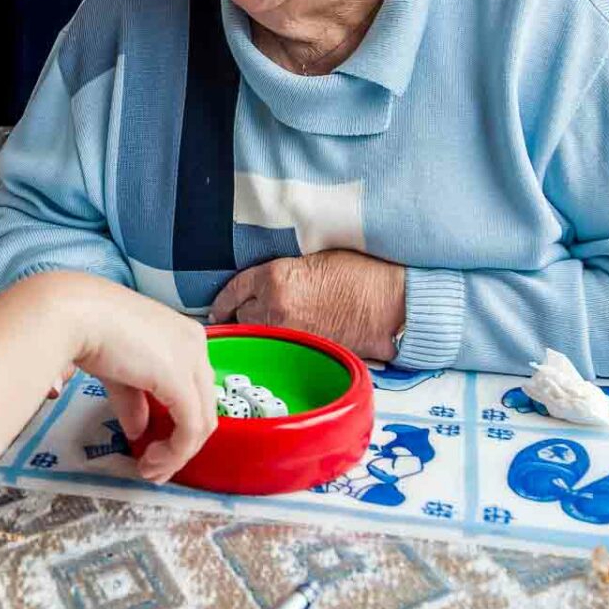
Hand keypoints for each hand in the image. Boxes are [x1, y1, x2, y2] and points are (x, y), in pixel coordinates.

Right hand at [35, 273, 216, 482]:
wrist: (74, 314)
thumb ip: (134, 401)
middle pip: (203, 406)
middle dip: (181, 445)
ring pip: (202, 421)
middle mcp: (196, 343)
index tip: (154, 449)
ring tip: (151, 471)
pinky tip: (152, 462)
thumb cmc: (88, 330)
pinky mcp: (181, 380)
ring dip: (177, 454)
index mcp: (184, 335)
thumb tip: (139, 431)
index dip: (179, 424)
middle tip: (155, 468)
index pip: (194, 388)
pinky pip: (190, 428)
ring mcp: (192, 359)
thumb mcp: (118, 372)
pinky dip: (175, 452)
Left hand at [208, 250, 405, 359]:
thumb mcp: (312, 258)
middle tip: (240, 319)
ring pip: (259, 337)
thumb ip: (281, 272)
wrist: (390, 302)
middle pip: (242, 317)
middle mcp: (275, 306)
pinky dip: (278, 346)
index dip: (223, 300)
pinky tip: (282, 343)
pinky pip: (279, 349)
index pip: (234, 289)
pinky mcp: (305, 350)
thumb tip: (264, 285)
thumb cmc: (359, 272)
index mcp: (274, 277)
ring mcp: (289, 332)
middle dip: (241, 317)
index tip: (218, 308)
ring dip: (258, 334)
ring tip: (263, 333)